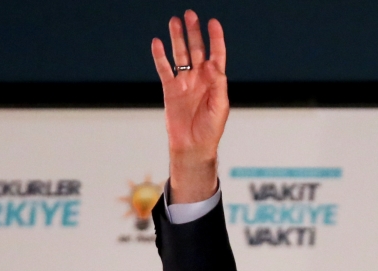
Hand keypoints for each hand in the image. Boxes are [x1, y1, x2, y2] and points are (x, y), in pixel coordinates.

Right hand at [151, 10, 228, 202]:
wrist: (193, 146)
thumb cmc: (210, 130)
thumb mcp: (220, 107)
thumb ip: (217, 84)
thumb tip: (210, 64)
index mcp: (214, 81)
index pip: (216, 54)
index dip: (215, 39)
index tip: (213, 23)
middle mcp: (199, 78)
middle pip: (196, 50)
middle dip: (194, 32)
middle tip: (190, 15)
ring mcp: (184, 83)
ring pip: (180, 55)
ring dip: (177, 39)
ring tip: (174, 22)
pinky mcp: (170, 90)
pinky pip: (164, 69)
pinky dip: (160, 57)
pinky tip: (157, 43)